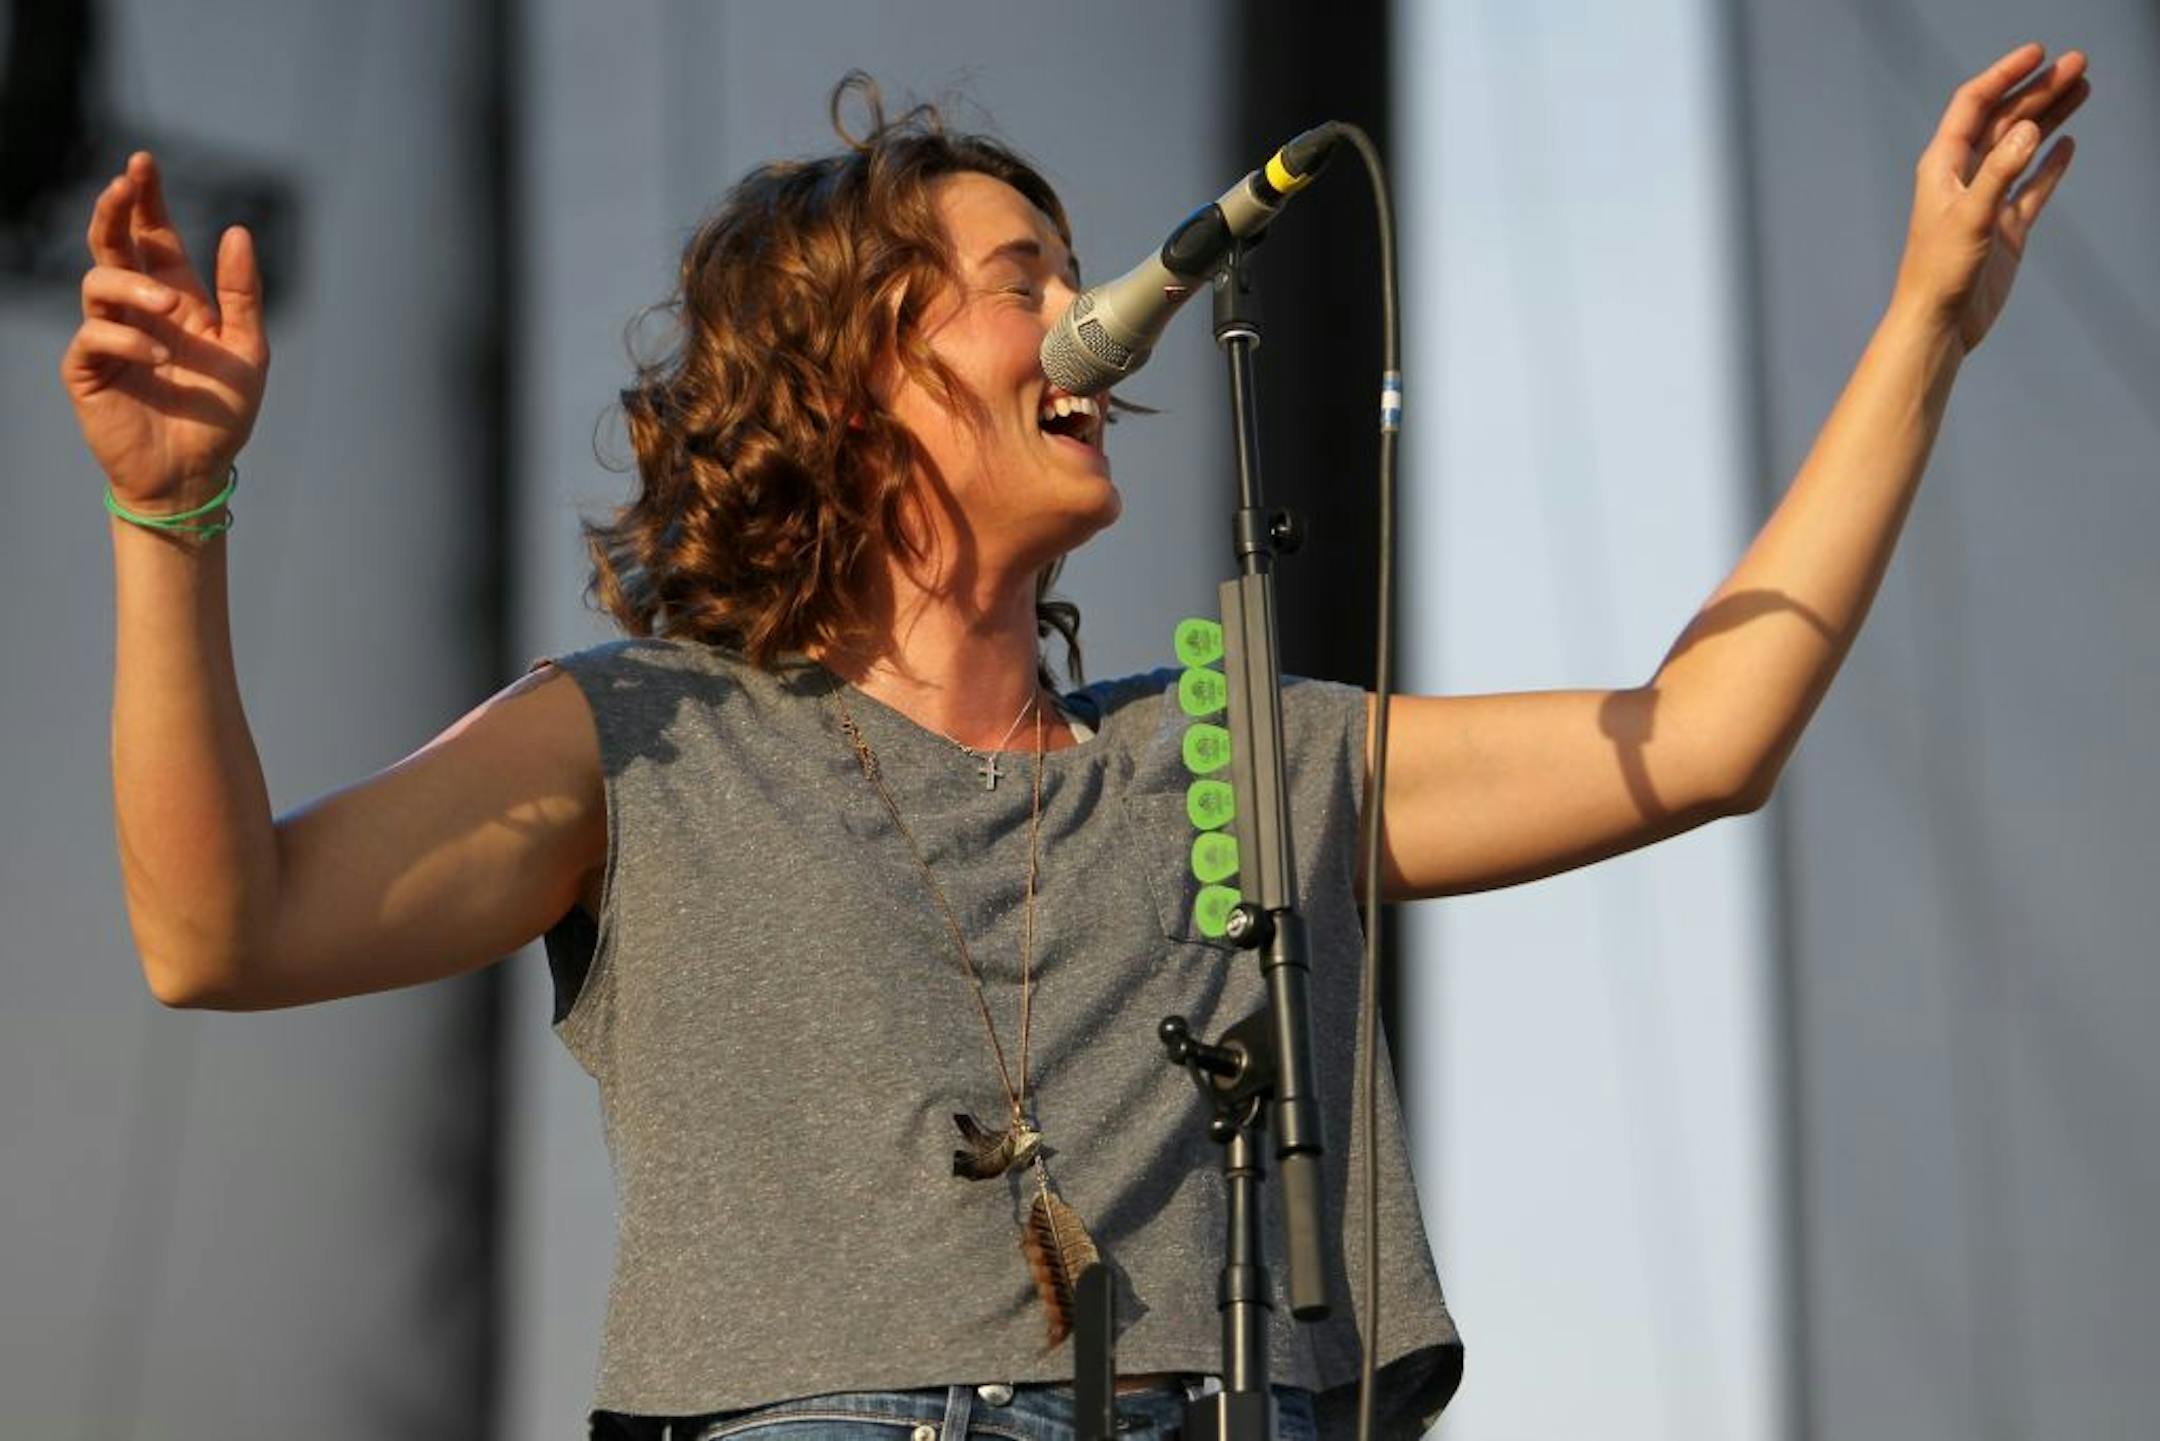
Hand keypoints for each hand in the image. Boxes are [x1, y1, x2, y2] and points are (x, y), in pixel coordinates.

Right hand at [59, 151, 269, 510]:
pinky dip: (127, 339)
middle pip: (113, 245)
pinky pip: (94, 335)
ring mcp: (110, 336)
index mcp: (176, 299)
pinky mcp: (88, 369)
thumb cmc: (221, 415)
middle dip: (115, 211)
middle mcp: (138, 310)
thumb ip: (242, 294)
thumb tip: (237, 230)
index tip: (142, 163)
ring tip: (168, 308)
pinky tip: (160, 359)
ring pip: (98, 282)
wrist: (196, 473)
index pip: (154, 238)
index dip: (146, 200)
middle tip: (122, 184)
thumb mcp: (247, 351)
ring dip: (133, 285)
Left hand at [1894, 42, 2086, 353]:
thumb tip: (2027, 129)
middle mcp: (1963, 178)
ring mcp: (1986, 201)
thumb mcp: (1970, 217)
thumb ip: (1999, 172)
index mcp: (1943, 166)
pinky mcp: (2005, 227)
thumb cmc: (1940, 273)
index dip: (2004, 75)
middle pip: (2004, 120)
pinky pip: (2031, 186)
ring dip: (2050, 117)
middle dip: (2039, 90)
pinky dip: (2050, 164)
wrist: (1940, 324)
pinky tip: (2067, 143)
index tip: (2038, 53)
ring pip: (2022, 147)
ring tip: (2082, 87)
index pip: (1973, 105)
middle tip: (2079, 63)